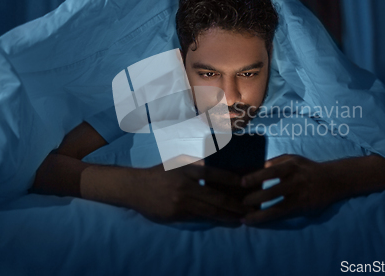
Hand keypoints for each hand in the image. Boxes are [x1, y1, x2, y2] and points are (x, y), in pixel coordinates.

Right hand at [124, 157, 250, 224]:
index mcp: (186, 170)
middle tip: (249, 208)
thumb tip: (217, 167)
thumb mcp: (178, 163)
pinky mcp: (176, 214)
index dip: (230, 178)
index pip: (213, 174)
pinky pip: (197, 217)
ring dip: (226, 215)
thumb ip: (196, 165)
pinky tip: (222, 220)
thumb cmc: (159, 173)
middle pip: (215, 196)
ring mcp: (180, 202)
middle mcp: (185, 186)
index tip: (245, 182)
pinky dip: (211, 219)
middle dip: (234, 204)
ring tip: (240, 218)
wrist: (135, 187)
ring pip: (208, 210)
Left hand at [240, 154, 342, 225]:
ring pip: (277, 208)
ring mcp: (299, 197)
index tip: (242, 182)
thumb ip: (276, 162)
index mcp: (291, 167)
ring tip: (245, 218)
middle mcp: (295, 182)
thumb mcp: (293, 159)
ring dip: (260, 214)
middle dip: (255, 198)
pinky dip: (268, 218)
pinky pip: (283, 215)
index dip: (256, 177)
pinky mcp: (302, 208)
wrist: (333, 180)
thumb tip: (259, 167)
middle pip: (273, 192)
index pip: (271, 171)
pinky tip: (256, 221)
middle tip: (241, 203)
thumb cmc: (307, 168)